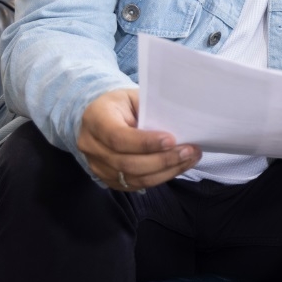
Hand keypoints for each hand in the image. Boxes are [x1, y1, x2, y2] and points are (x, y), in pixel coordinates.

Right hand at [77, 89, 199, 190]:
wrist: (100, 116)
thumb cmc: (122, 104)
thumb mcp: (133, 97)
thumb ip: (150, 110)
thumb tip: (179, 125)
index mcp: (96, 119)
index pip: (118, 137)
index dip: (145, 142)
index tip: (171, 140)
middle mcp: (91, 146)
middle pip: (127, 163)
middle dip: (162, 160)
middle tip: (189, 151)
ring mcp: (97, 166)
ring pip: (134, 178)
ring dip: (166, 171)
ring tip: (190, 158)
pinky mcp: (108, 179)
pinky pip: (136, 184)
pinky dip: (160, 177)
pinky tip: (178, 167)